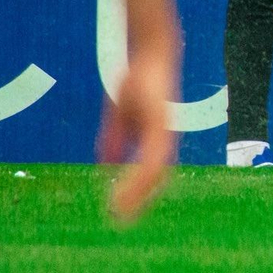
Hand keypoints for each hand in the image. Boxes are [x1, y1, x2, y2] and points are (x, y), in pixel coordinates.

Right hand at [97, 52, 177, 224]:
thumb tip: (108, 165)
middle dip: (139, 200)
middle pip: (156, 178)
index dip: (138, 192)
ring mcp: (164, 131)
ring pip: (156, 171)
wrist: (151, 52)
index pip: (151, 172)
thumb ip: (116, 138)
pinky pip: (153, 156)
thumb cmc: (138, 79)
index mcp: (156, 137)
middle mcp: (163, 137)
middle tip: (121, 220)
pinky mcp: (161, 123)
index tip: (121, 211)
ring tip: (121, 210)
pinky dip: (141, 174)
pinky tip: (130, 183)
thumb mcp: (120, 113)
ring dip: (139, 193)